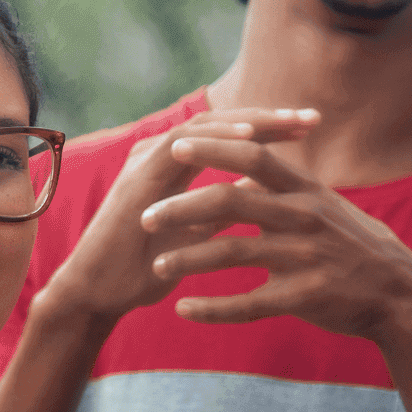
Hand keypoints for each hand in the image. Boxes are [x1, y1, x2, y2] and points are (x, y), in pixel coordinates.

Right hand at [37, 109, 319, 324]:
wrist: (97, 293)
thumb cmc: (143, 270)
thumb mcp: (199, 236)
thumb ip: (226, 210)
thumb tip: (265, 195)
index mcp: (175, 167)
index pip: (229, 138)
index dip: (270, 131)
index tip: (309, 130)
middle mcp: (159, 155)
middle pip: (222, 124)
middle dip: (269, 119)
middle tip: (314, 118)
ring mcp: (145, 161)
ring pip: (206, 126)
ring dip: (251, 122)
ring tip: (292, 121)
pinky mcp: (136, 177)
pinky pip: (180, 145)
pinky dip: (217, 139)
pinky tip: (250, 138)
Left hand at [138, 129, 411, 347]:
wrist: (402, 296)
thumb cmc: (356, 249)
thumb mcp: (326, 209)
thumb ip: (286, 193)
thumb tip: (245, 176)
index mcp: (307, 191)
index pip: (254, 158)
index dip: (214, 149)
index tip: (175, 146)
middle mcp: (304, 218)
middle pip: (231, 201)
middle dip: (181, 206)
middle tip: (145, 216)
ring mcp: (305, 258)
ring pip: (232, 253)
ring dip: (188, 259)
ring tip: (157, 266)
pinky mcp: (305, 297)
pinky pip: (248, 304)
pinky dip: (212, 308)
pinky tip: (184, 310)